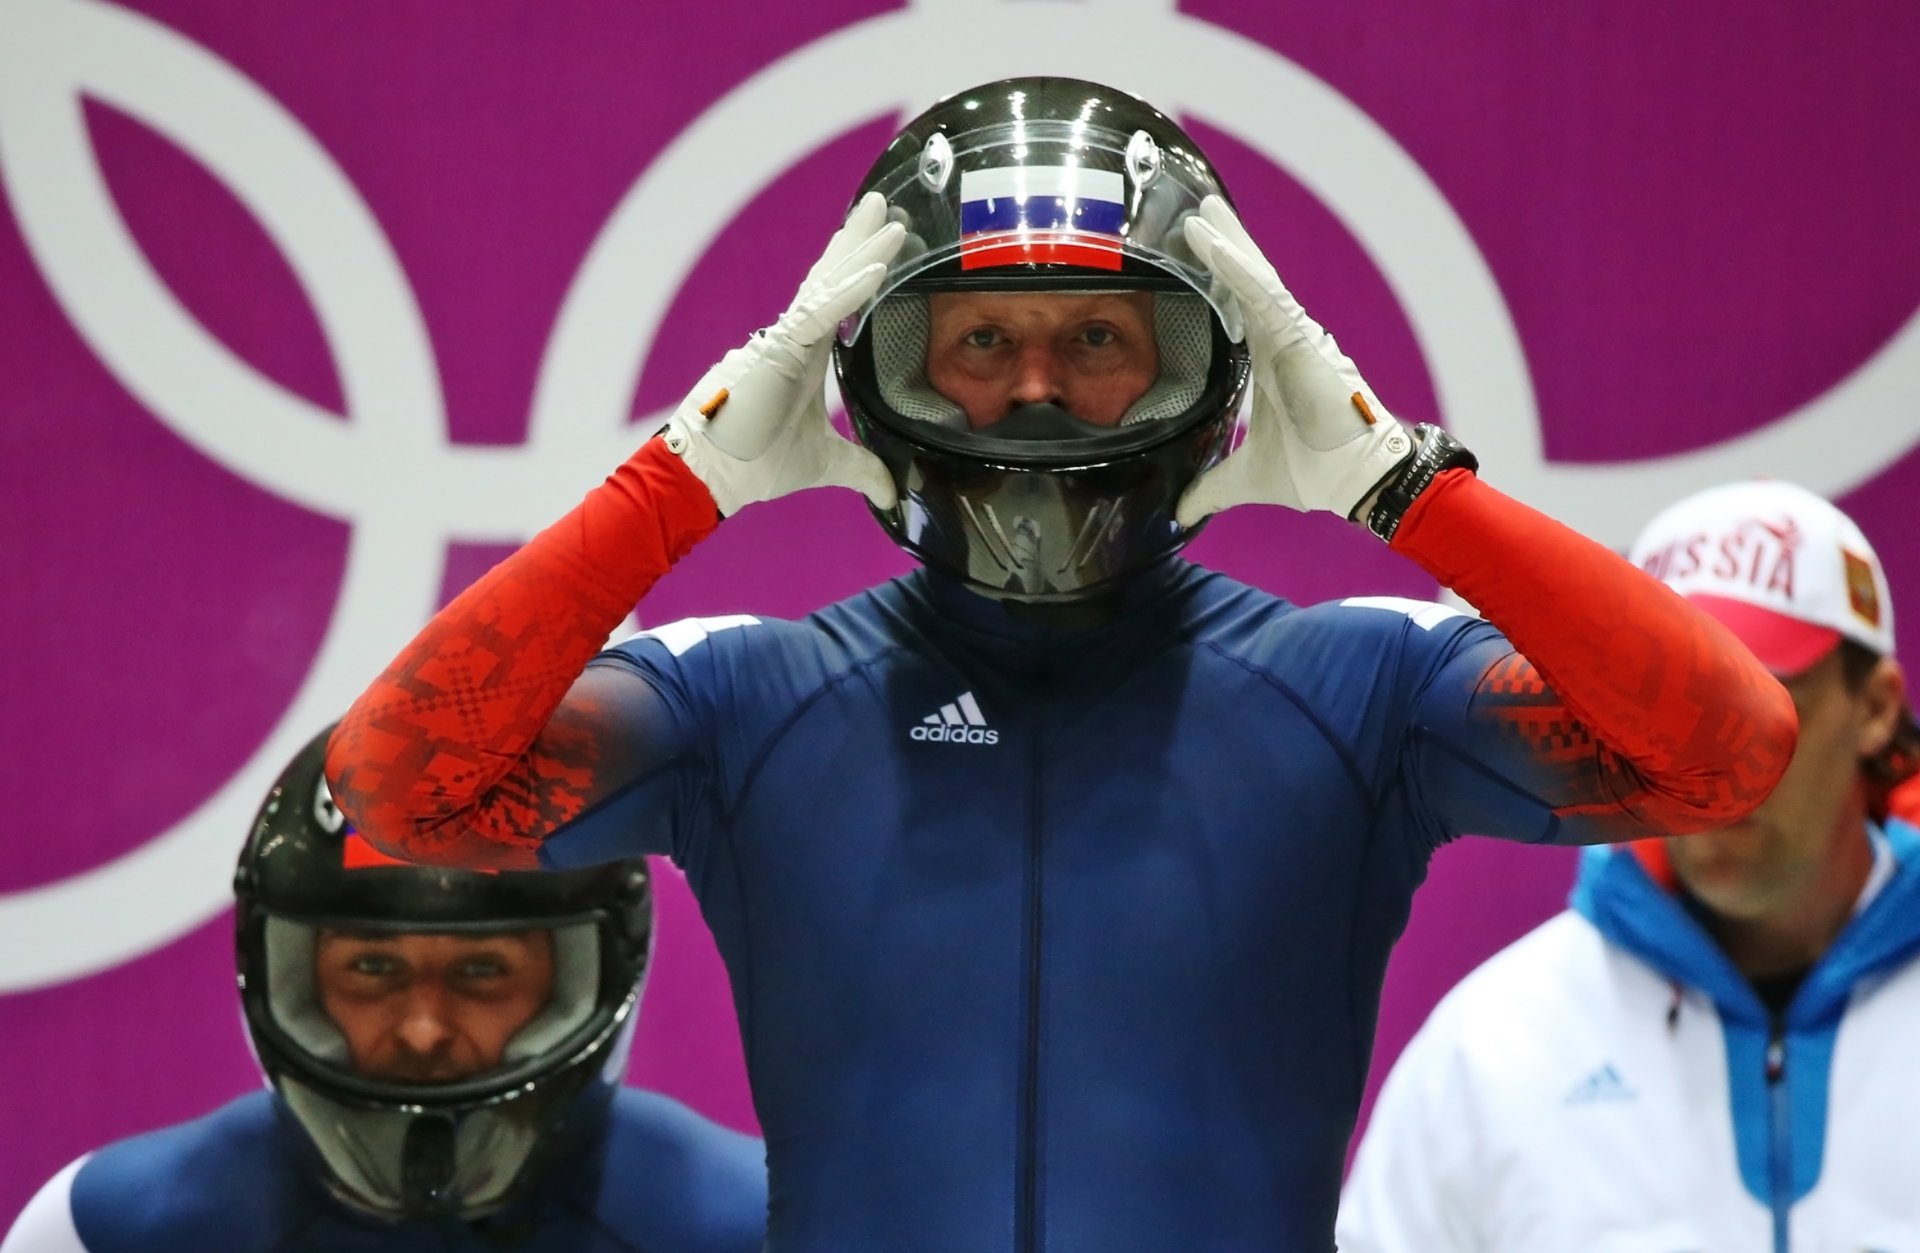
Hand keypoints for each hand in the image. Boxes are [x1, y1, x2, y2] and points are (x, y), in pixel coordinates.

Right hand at [662, 192, 905, 514]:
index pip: (837, 300)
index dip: (860, 268)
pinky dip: (850, 292)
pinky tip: (877, 269)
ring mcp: (784, 340)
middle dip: (860, 239)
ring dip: (862, 251)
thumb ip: (861, 468)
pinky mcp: (777, 352)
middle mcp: (794, 338)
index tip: (885, 239)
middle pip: (832, 277)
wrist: (714, 476)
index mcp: (804, 354)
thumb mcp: (825, 463)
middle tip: (888, 205)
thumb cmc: (756, 463)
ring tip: (891, 220)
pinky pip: (820, 315)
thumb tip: (893, 491)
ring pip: (829, 284)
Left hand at [1175, 196, 1414, 526]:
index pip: (1238, 308)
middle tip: (1198, 211)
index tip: (1196, 251)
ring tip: (1200, 214)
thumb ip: (1208, 488)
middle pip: (1247, 280)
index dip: (1220, 278)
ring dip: (1227, 244)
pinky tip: (1216, 244)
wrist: (1352, 481)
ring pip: (1254, 278)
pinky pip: (1264, 295)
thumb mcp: (1242, 479)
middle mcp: (1282, 339)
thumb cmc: (1312, 472)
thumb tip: (1178, 514)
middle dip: (1225, 244)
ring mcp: (1293, 334)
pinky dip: (1238, 269)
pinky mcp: (1300, 338)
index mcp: (1269, 360)